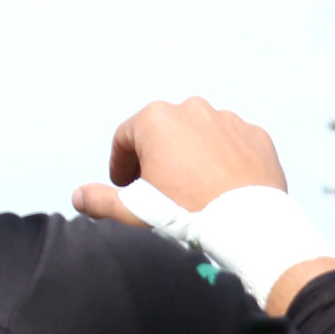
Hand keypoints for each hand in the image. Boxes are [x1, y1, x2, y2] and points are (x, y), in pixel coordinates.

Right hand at [73, 97, 287, 225]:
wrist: (248, 224)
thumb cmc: (189, 214)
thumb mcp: (137, 211)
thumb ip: (103, 200)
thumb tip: (79, 198)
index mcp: (156, 120)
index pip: (126, 138)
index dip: (122, 164)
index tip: (126, 185)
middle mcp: (191, 109)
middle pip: (164, 133)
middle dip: (158, 158)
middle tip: (161, 190)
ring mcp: (227, 119)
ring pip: (200, 135)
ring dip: (193, 155)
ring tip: (196, 188)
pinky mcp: (255, 135)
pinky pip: (233, 143)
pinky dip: (226, 158)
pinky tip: (224, 185)